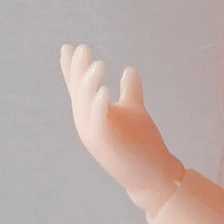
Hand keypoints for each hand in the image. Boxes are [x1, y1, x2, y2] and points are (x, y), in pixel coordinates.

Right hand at [59, 44, 185, 212]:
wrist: (154, 176)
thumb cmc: (143, 145)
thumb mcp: (135, 112)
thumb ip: (130, 92)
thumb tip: (129, 69)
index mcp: (91, 114)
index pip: (77, 87)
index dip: (72, 68)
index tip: (69, 47)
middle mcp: (87, 122)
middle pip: (78, 90)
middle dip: (78, 69)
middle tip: (83, 48)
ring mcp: (93, 133)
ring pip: (85, 103)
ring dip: (89, 82)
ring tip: (100, 64)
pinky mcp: (105, 142)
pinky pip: (98, 120)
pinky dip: (99, 104)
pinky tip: (105, 90)